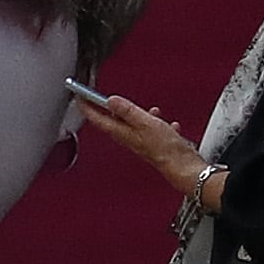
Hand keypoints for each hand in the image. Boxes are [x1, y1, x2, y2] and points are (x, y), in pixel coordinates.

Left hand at [71, 87, 214, 202]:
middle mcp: (127, 138)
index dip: (86, 106)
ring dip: (138, 114)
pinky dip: (158, 124)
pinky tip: (167, 124)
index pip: (96, 118)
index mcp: (121, 133)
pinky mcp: (153, 144)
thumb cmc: (165, 149)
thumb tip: (111, 100)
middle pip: (113, 120)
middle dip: (110, 108)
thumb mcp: (145, 123)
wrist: (184, 167)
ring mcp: (140, 141)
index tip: (79, 96)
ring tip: (149, 109)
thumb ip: (128, 111)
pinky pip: (152, 130)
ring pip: (134, 124)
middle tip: (102, 97)